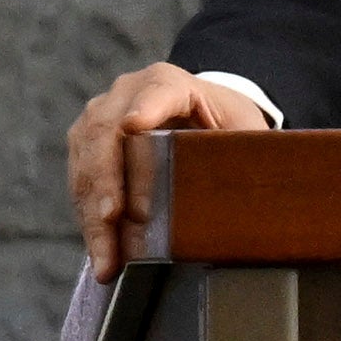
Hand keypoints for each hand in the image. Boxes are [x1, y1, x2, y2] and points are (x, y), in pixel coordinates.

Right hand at [67, 64, 270, 280]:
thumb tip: (259, 193)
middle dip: (107, 182)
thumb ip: (247, 152)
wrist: (200, 119)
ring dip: (93, 217)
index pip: (155, 92)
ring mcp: (97, 122)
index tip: (134, 125)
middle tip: (112, 219)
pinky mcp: (84, 151)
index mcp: (167, 82)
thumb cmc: (226, 126)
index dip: (144, 108)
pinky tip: (103, 253)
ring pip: (85, 167)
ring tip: (107, 257)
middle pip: (105, 135)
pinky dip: (91, 223)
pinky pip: (81, 187)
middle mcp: (122, 96)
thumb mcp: (245, 132)